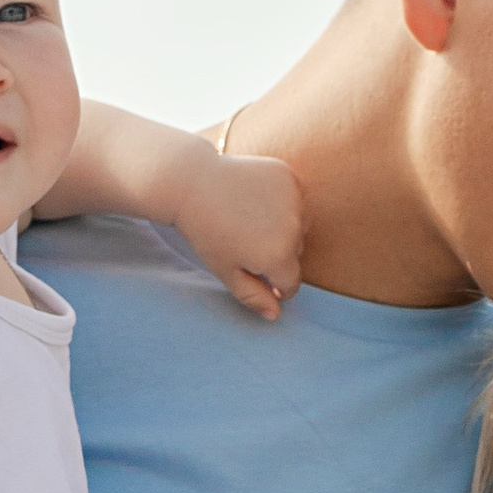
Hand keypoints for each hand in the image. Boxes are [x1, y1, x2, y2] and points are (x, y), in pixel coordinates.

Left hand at [183, 145, 304, 320]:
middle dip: (278, 253)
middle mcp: (293, 229)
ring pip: (300, 225)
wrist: (191, 182)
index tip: (252, 271)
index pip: (291, 284)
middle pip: (296, 253)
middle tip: (244, 240)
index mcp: (278, 257)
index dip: (273, 285)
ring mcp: (293, 199)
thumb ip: (252, 296)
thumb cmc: (205, 232)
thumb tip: (275, 315)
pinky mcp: (288, 177)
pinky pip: (296, 198)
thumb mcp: (225, 271)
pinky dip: (283, 201)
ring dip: (285, 226)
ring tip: (252, 219)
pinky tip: (255, 198)